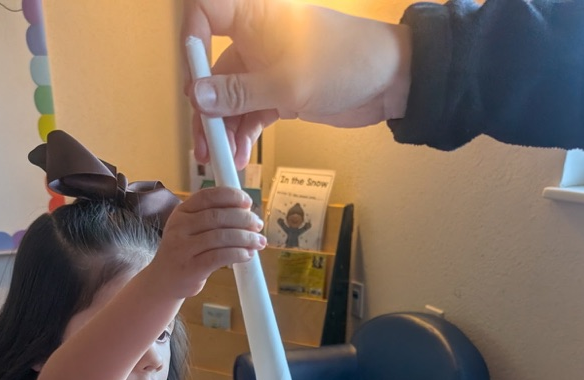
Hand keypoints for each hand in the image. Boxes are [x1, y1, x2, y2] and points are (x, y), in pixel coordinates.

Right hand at [150, 185, 265, 297]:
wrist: (164, 280)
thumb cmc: (184, 252)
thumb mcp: (190, 229)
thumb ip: (211, 218)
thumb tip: (247, 212)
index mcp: (181, 212)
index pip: (208, 196)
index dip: (231, 196)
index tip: (248, 202)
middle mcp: (180, 227)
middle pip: (217, 217)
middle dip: (243, 219)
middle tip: (257, 225)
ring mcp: (183, 248)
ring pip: (220, 237)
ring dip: (245, 238)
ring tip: (258, 242)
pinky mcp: (190, 268)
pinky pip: (219, 257)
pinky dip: (237, 254)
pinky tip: (247, 255)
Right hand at [183, 0, 411, 167]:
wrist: (390, 82)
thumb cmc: (345, 64)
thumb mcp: (285, 85)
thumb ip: (237, 95)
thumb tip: (196, 98)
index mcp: (254, 15)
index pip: (205, 10)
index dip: (192, 41)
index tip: (195, 81)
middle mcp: (255, 37)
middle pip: (213, 69)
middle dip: (206, 108)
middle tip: (205, 146)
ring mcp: (266, 66)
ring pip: (230, 97)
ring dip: (224, 129)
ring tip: (223, 160)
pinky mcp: (279, 91)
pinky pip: (250, 112)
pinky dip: (243, 133)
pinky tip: (240, 156)